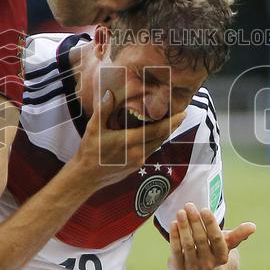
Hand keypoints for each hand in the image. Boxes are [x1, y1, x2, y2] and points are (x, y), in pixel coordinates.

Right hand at [70, 88, 185, 192]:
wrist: (86, 176)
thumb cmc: (89, 151)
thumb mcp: (93, 128)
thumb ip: (103, 110)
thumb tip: (109, 92)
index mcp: (129, 141)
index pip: (157, 130)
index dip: (172, 122)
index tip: (183, 113)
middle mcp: (137, 152)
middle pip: (162, 137)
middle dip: (173, 125)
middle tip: (182, 113)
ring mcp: (138, 160)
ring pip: (158, 144)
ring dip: (166, 133)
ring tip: (173, 122)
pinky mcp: (137, 166)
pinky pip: (151, 150)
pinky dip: (157, 141)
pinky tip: (157, 134)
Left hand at [169, 203, 255, 269]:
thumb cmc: (214, 251)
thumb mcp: (227, 244)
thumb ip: (239, 234)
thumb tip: (253, 226)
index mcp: (222, 257)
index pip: (216, 239)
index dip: (210, 224)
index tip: (204, 209)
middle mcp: (208, 264)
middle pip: (201, 240)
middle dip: (194, 221)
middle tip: (189, 205)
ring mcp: (193, 267)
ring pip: (188, 245)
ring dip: (183, 227)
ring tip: (180, 212)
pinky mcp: (179, 268)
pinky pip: (176, 251)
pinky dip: (175, 236)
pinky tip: (173, 223)